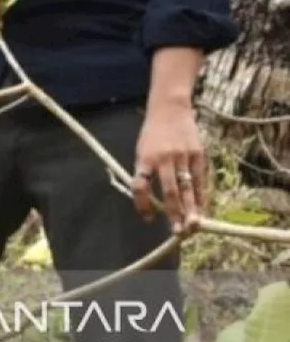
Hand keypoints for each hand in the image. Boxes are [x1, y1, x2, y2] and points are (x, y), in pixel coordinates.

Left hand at [131, 100, 205, 234]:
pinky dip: (201, 196)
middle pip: (169, 190)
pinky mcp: (198, 155)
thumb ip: (146, 173)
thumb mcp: (142, 150)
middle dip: (173, 213)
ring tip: (192, 226)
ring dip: (191, 209)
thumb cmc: (153, 135)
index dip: (142, 203)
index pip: (140, 185)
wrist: (170, 110)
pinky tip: (201, 210)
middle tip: (177, 232)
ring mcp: (183, 156)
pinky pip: (200, 180)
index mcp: (145, 157)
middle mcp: (164, 158)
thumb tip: (152, 202)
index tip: (147, 217)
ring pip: (188, 188)